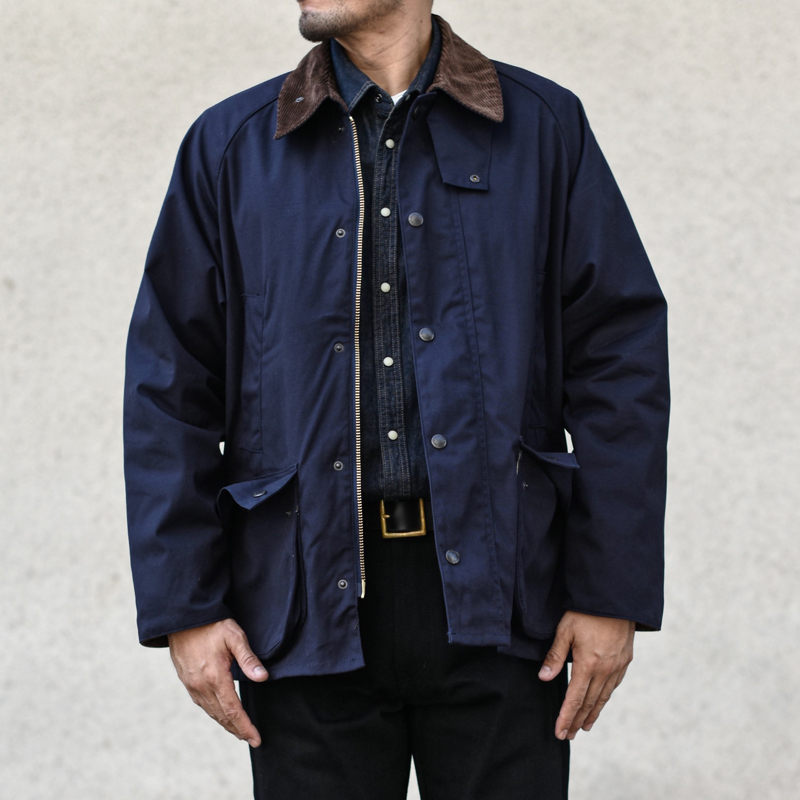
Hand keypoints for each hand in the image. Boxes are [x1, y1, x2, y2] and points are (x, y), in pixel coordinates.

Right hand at [168, 618, 268, 746]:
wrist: (183, 618)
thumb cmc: (212, 625)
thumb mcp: (234, 636)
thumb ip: (248, 658)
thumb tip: (263, 678)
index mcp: (215, 677)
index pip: (233, 710)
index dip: (245, 726)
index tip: (256, 738)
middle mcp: (201, 686)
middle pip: (222, 716)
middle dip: (238, 730)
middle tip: (252, 739)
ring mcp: (192, 685)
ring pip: (211, 712)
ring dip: (226, 724)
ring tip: (240, 732)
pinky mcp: (187, 681)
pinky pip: (202, 704)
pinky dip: (214, 714)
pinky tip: (221, 715)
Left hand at [538, 610, 633, 739]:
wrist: (615, 599)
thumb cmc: (586, 612)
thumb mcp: (566, 630)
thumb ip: (555, 656)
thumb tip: (544, 678)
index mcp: (588, 664)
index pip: (575, 698)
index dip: (566, 716)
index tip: (559, 732)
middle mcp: (605, 670)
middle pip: (589, 703)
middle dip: (577, 721)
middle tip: (568, 735)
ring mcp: (617, 667)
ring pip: (603, 697)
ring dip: (592, 714)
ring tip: (583, 726)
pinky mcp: (625, 660)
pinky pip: (614, 686)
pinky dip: (604, 698)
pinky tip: (599, 703)